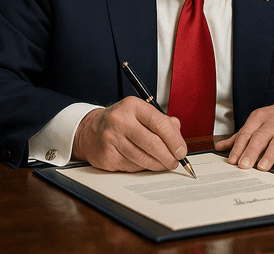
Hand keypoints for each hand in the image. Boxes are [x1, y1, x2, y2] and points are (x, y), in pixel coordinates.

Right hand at [72, 96, 187, 172]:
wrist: (91, 131)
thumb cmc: (122, 122)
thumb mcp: (141, 114)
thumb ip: (163, 122)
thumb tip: (178, 139)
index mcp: (133, 106)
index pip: (159, 123)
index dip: (174, 140)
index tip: (182, 151)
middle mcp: (120, 120)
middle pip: (152, 143)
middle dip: (168, 156)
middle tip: (175, 161)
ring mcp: (111, 138)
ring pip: (143, 158)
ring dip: (158, 165)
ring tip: (163, 164)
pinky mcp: (107, 156)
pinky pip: (132, 167)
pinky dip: (143, 168)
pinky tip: (145, 163)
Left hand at [215, 99, 273, 170]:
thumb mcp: (257, 122)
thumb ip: (240, 136)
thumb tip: (220, 147)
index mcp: (259, 117)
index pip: (246, 133)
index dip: (238, 147)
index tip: (232, 160)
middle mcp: (273, 121)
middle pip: (260, 137)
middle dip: (251, 151)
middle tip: (243, 165)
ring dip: (269, 155)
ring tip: (262, 167)